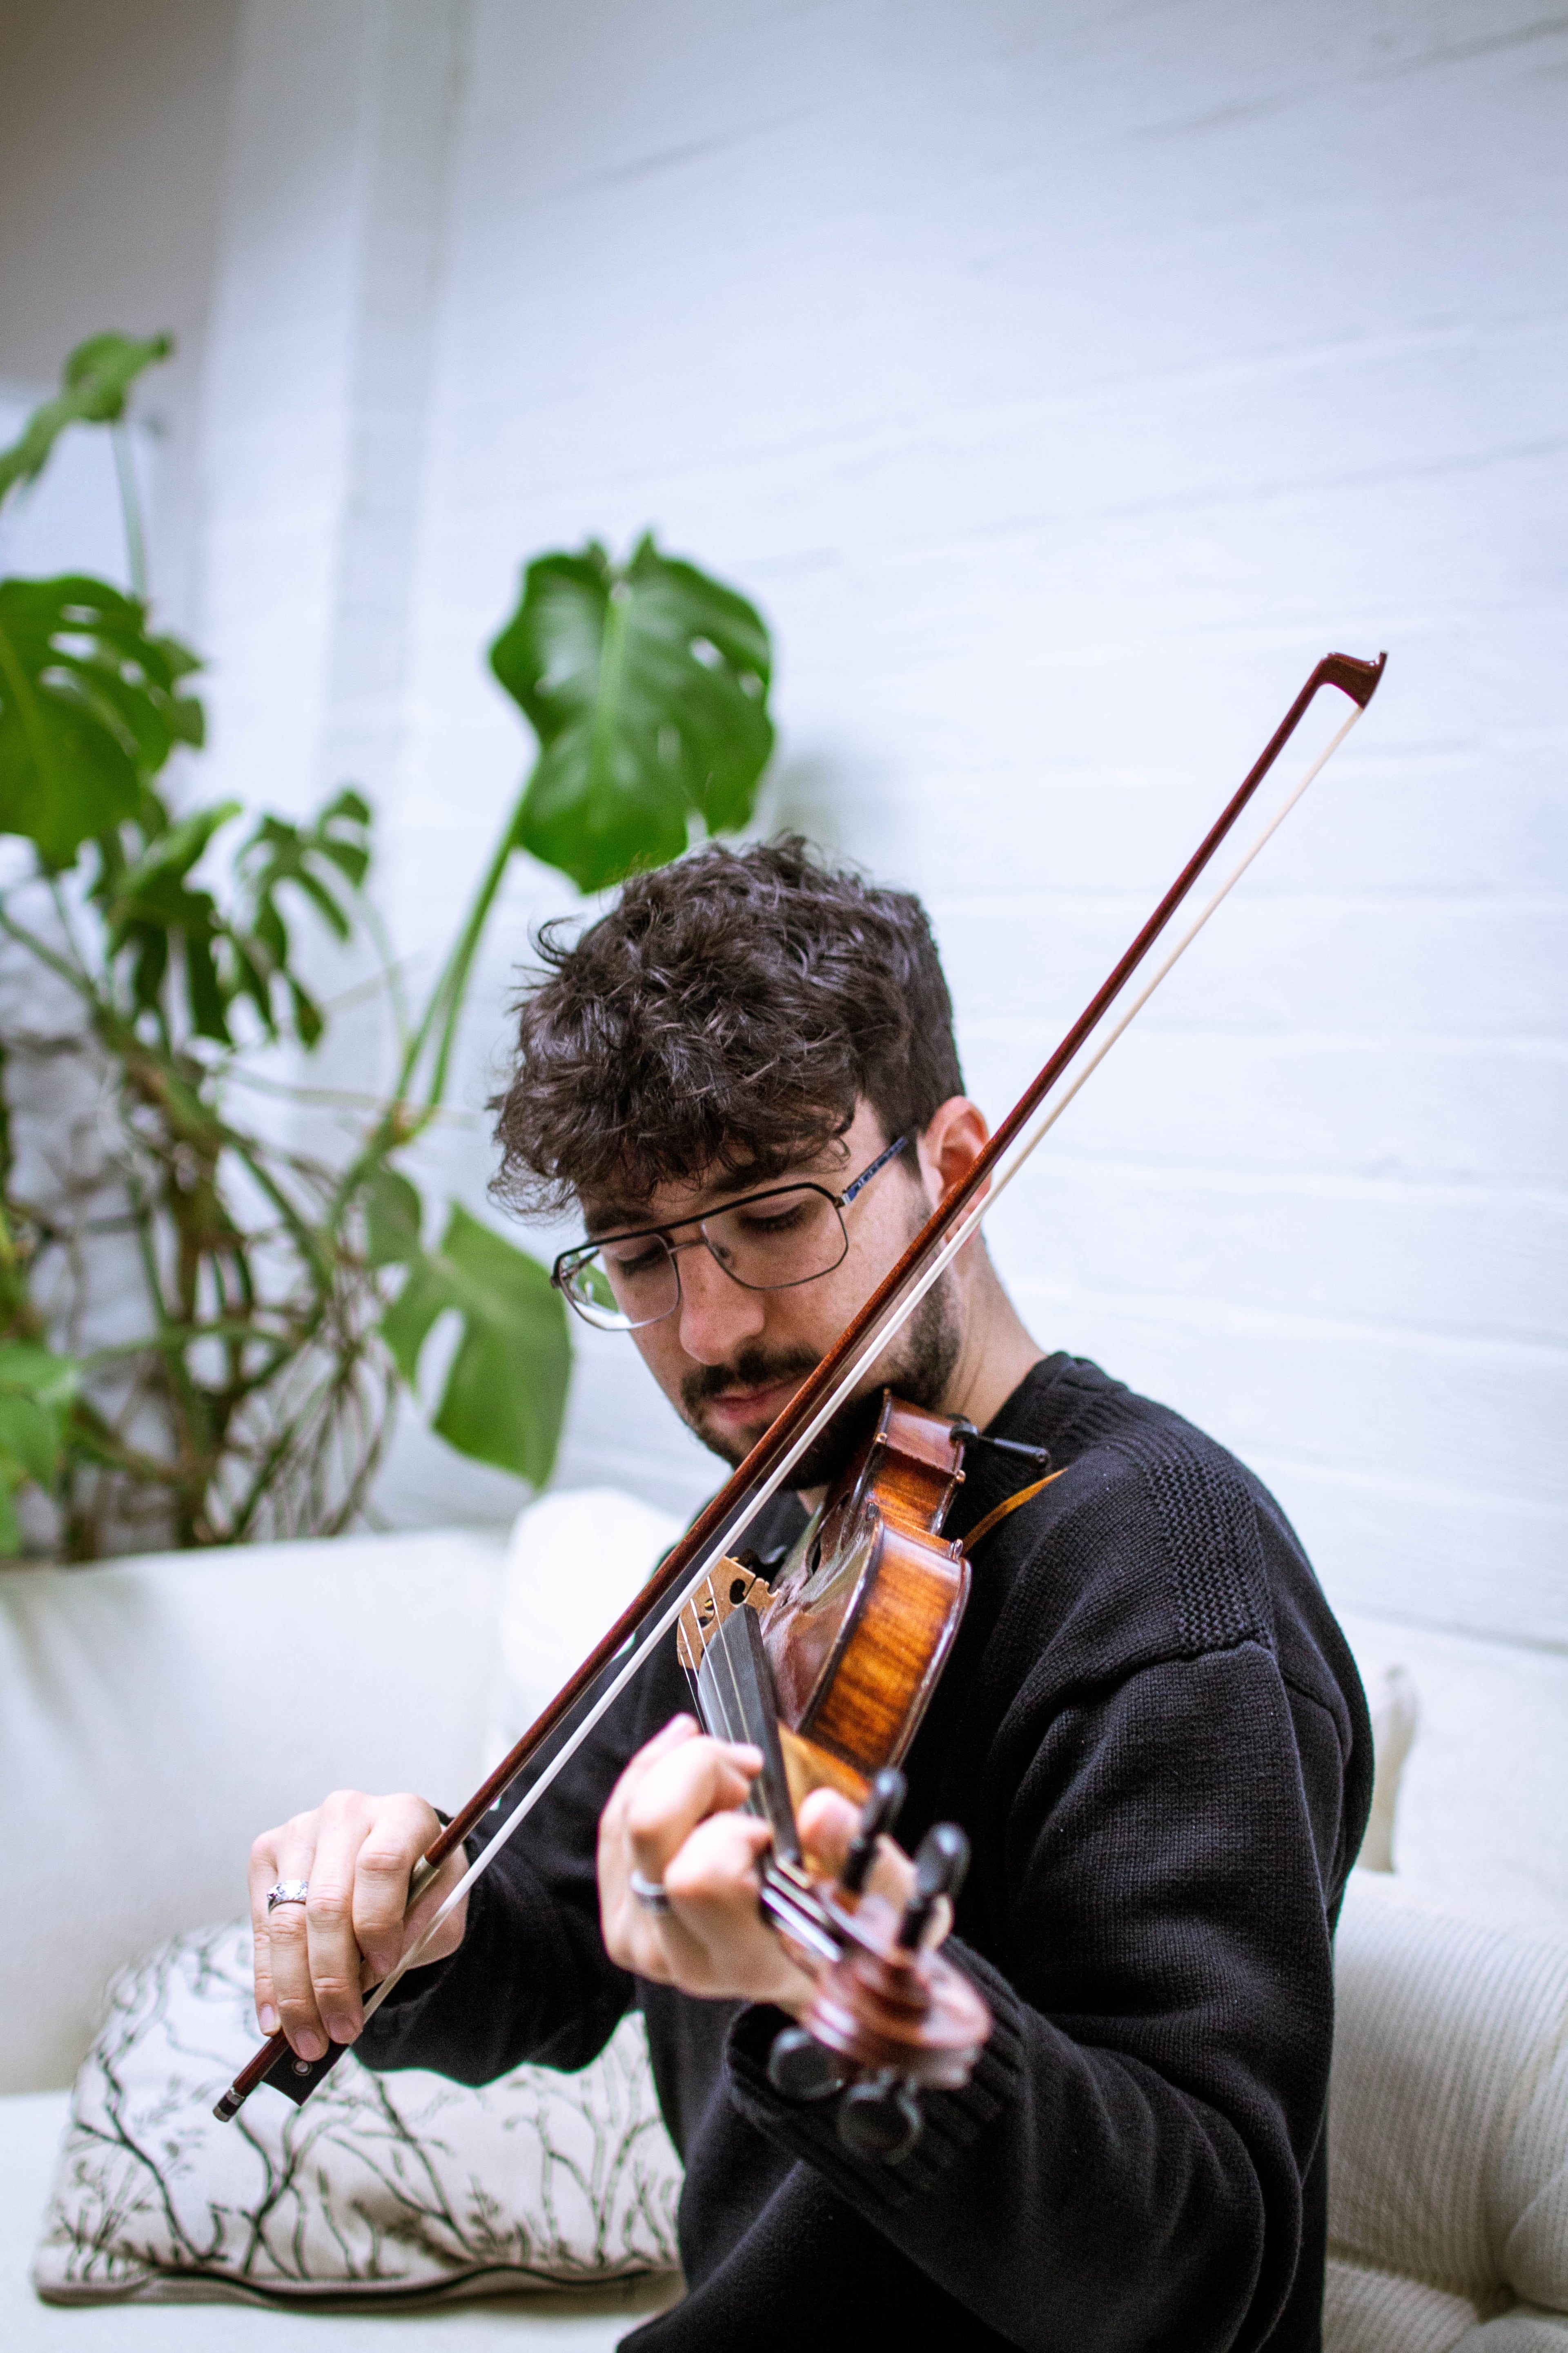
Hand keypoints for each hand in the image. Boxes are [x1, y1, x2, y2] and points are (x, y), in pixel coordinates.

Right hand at [248, 1791, 468, 2059]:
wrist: (396, 1862)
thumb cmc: (423, 1888)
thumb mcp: (443, 1910)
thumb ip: (417, 1934)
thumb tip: (363, 1978)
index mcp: (402, 1814)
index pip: (380, 1865)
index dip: (378, 1922)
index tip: (385, 1968)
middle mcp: (346, 1812)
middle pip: (327, 1902)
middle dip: (332, 1978)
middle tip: (342, 2031)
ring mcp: (300, 1830)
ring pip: (287, 1921)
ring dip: (296, 1992)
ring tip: (310, 2040)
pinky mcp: (267, 1854)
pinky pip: (261, 1926)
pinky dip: (269, 1981)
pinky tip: (275, 2020)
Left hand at [598, 1717, 925, 2012]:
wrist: (814, 1966)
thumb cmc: (851, 1930)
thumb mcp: (889, 1900)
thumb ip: (865, 1858)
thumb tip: (822, 1811)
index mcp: (748, 1958)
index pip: (703, 1878)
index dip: (736, 1827)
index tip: (772, 1823)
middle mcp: (681, 1954)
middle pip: (649, 1829)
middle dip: (702, 1773)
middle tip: (747, 1776)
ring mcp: (640, 1934)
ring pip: (625, 1814)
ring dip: (678, 1772)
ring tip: (731, 1779)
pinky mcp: (620, 1907)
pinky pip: (613, 1817)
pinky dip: (653, 1775)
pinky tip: (696, 1768)